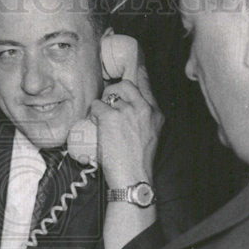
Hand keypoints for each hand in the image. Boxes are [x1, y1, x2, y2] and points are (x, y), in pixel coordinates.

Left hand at [88, 65, 163, 188]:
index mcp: (155, 114)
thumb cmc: (138, 162)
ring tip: (101, 123)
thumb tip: (126, 106)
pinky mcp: (110, 117)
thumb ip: (143, 118)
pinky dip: (92, 114)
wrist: (133, 177)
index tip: (129, 71)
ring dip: (101, 108)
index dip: (135, 74)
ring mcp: (126, 111)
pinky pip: (96, 106)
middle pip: (125, 85)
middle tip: (106, 102)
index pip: (145, 84)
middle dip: (113, 90)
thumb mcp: (150, 136)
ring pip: (108, 97)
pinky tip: (95, 125)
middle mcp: (143, 108)